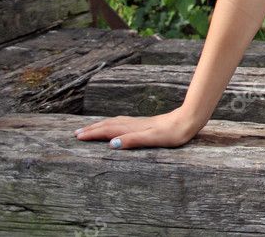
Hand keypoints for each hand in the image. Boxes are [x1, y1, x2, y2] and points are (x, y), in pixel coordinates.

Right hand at [73, 108, 204, 149]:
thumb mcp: (153, 139)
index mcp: (133, 129)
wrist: (189, 121)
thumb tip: (111, 144)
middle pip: (109, 125)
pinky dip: (113, 124)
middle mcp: (134, 124)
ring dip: (101, 125)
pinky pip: (123, 123)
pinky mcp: (146, 124)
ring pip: (115, 122)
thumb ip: (133, 140)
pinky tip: (116, 125)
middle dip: (92, 129)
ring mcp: (140, 123)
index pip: (108, 131)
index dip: (92, 134)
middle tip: (76, 133)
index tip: (77, 137)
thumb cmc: (173, 133)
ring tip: (90, 128)